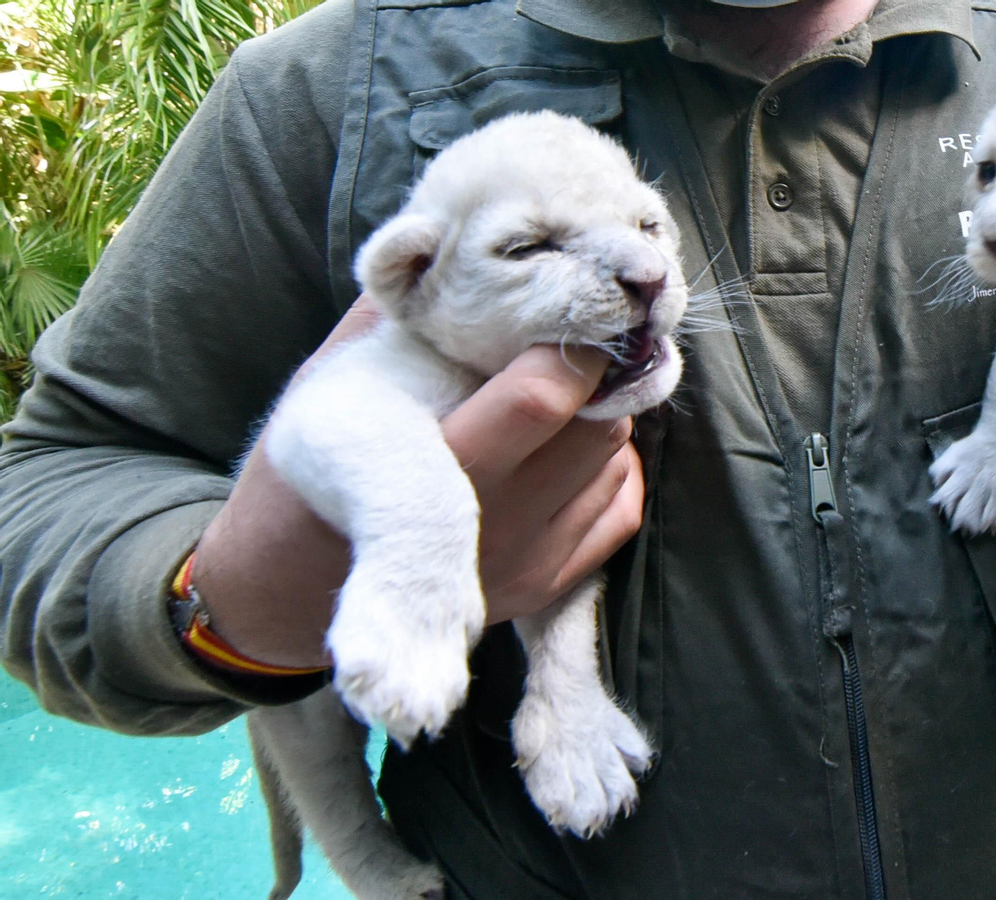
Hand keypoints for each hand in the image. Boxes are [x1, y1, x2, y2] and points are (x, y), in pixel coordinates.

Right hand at [191, 297, 644, 668]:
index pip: (547, 396)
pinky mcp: (544, 587)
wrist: (289, 580)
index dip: (570, 342)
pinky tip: (567, 447)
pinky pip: (619, 512)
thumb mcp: (337, 377)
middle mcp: (494, 524)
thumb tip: (455, 235)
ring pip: (615, 463)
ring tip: (560, 397)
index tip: (567, 310)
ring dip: (601, 419)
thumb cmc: (314, 462)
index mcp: (439, 465)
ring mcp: (525, 563)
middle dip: (596, 376)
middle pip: (597, 426)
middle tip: (572, 345)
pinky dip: (610, 470)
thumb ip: (404, 316)